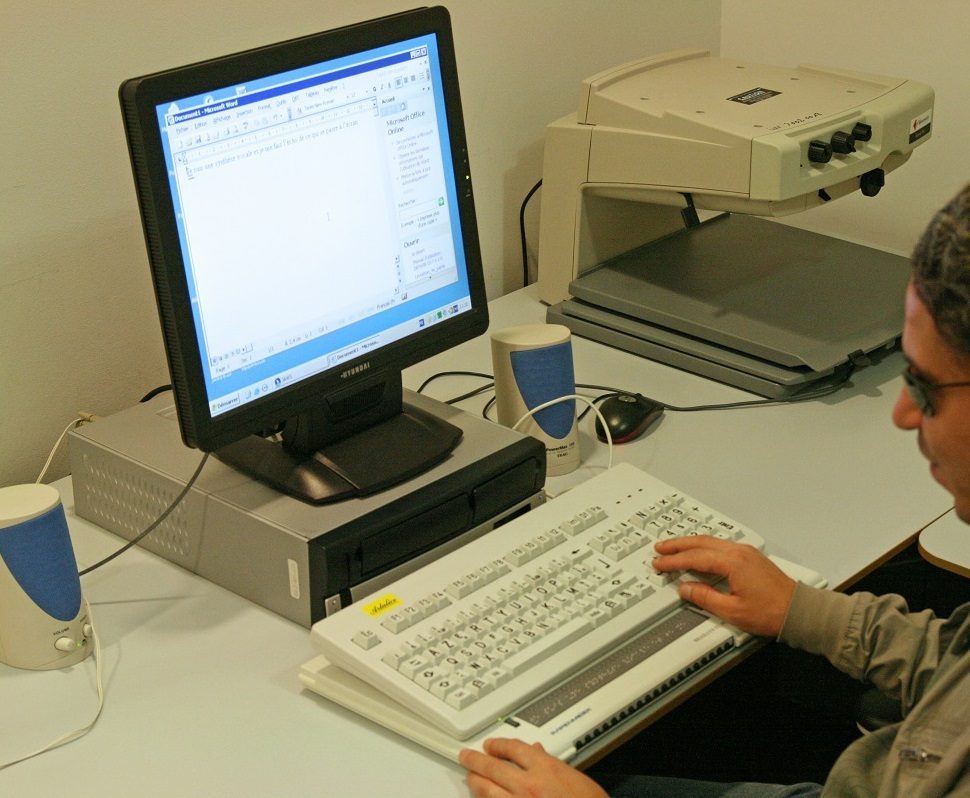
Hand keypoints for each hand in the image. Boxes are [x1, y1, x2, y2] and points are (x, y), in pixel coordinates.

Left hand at [459, 738, 608, 797]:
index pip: (513, 748)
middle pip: (493, 767)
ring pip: (488, 790)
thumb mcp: (575, 778)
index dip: (498, 745)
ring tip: (470, 778)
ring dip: (476, 782)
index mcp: (545, 769)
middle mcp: (529, 786)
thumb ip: (553, 764)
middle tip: (466, 757)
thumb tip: (539, 753)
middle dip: (476, 761)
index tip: (490, 744)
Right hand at [652, 536, 795, 636]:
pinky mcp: (750, 557)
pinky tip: (699, 551)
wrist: (799, 611)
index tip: (659, 563)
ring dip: (690, 543)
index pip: (694, 557)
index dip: (673, 561)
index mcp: (732, 562)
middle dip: (677, 544)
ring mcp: (746, 552)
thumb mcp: (732, 611)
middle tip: (660, 547)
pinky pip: (720, 545)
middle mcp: (739, 552)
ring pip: (710, 541)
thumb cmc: (771, 612)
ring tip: (673, 547)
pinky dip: (704, 546)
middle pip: (700, 542)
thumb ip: (705, 597)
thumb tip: (686, 589)